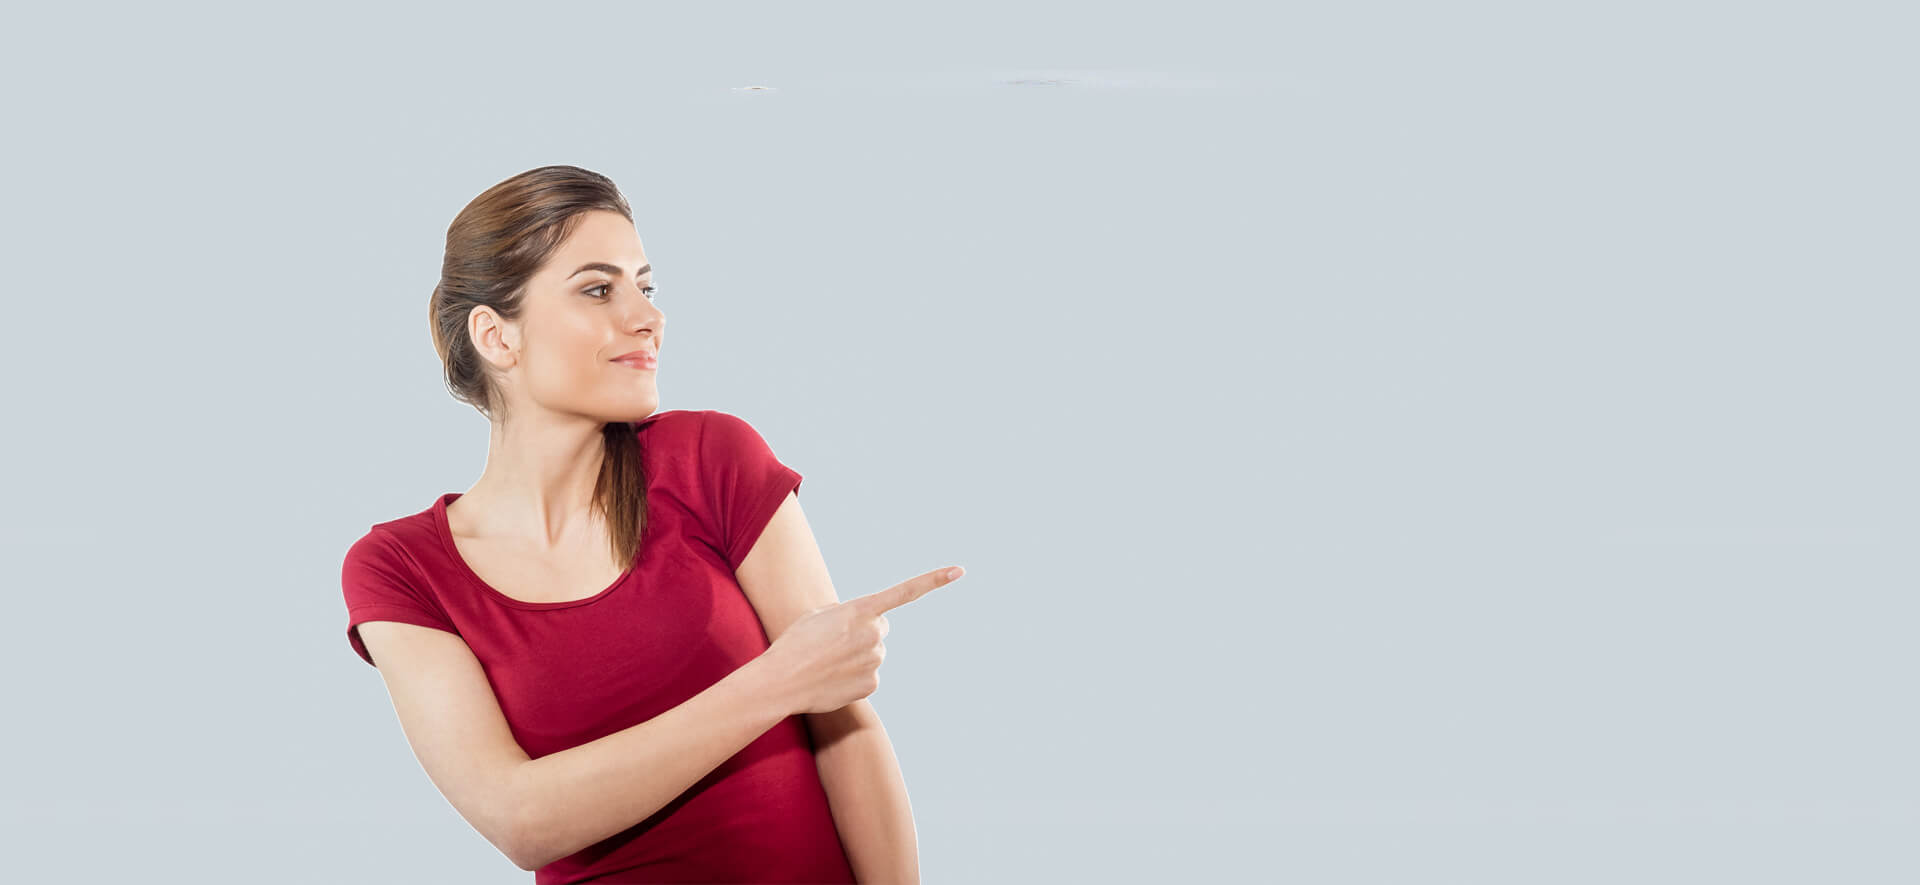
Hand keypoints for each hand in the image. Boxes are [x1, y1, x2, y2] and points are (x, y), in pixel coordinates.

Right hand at [762, 566, 965, 714]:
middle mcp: (875, 633)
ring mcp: (876, 660)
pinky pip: (869, 676)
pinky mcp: (873, 684)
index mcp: (861, 610)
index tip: (959, 570)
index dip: (934, 580)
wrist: (781, 681)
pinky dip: (854, 677)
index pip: (905, 591)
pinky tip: (833, 678)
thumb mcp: (819, 616)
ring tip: (828, 662)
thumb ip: (849, 614)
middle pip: (881, 628)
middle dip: (864, 631)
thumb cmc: (795, 643)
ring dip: (857, 655)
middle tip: (835, 642)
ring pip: (874, 653)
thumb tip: (869, 624)